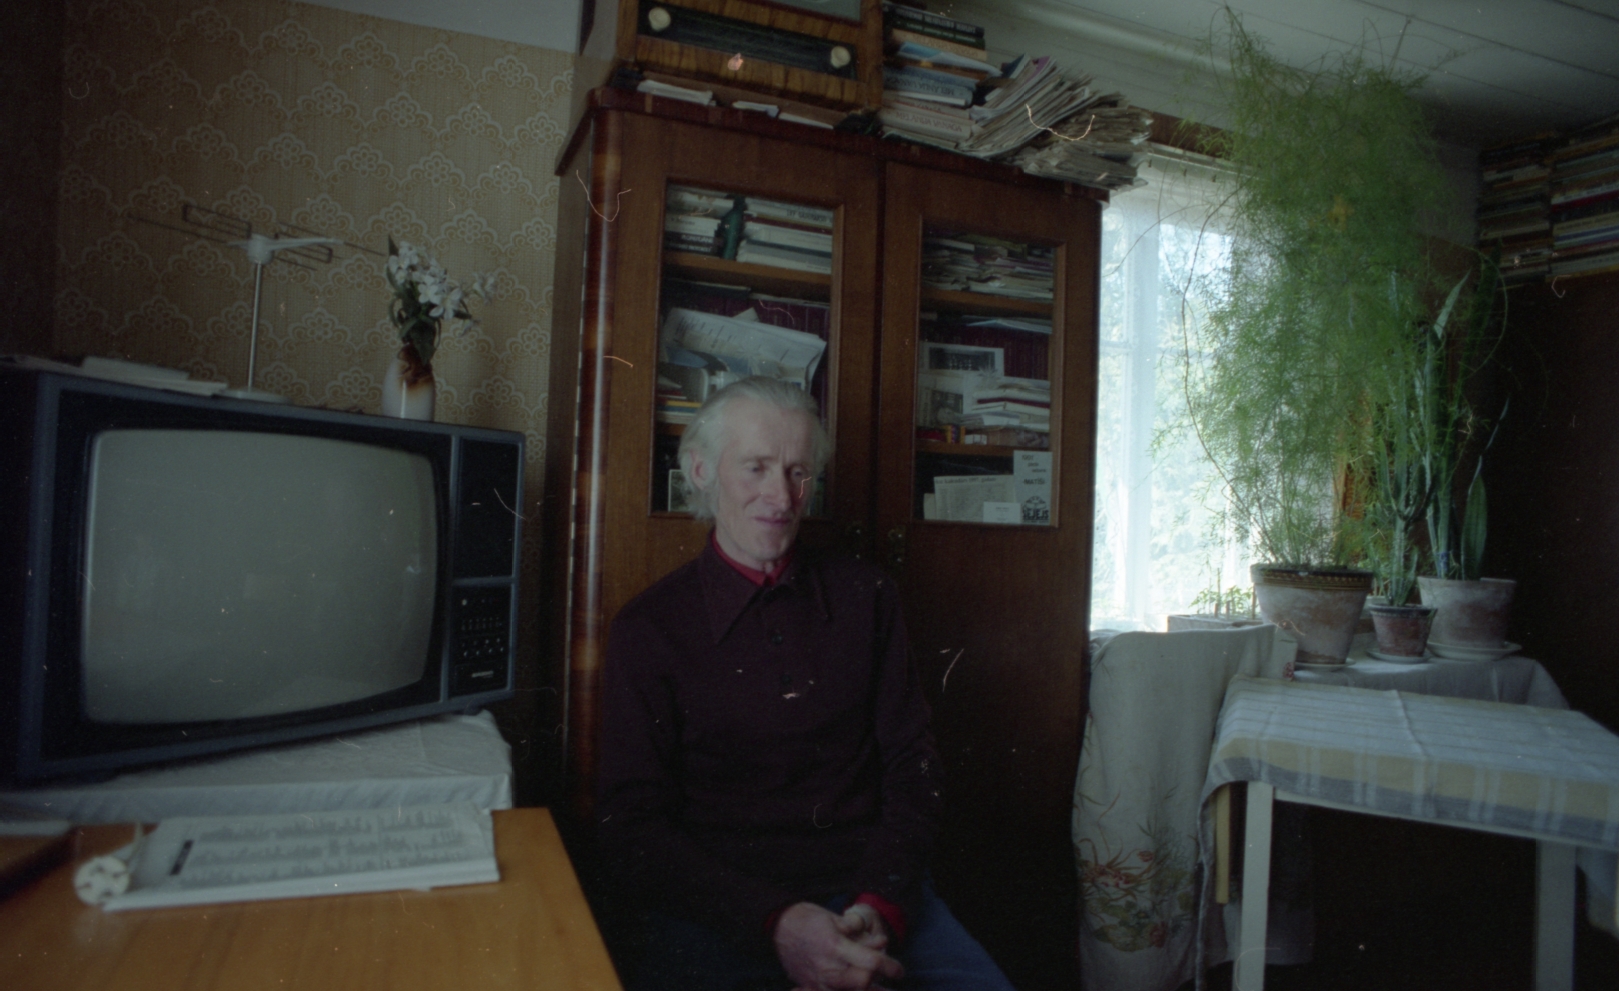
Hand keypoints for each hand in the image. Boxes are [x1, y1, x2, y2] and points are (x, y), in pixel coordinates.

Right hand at [773, 901, 902, 990]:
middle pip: (862, 984)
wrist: (778, 926)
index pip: (871, 963)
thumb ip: (859, 932)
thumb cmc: (807, 918)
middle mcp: (827, 968)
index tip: (899, 970)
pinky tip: (858, 990)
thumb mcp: (835, 918)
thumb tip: (881, 943)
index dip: (890, 966)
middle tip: (888, 980)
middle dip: (879, 983)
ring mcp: (818, 982)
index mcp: (835, 947)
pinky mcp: (811, 988)